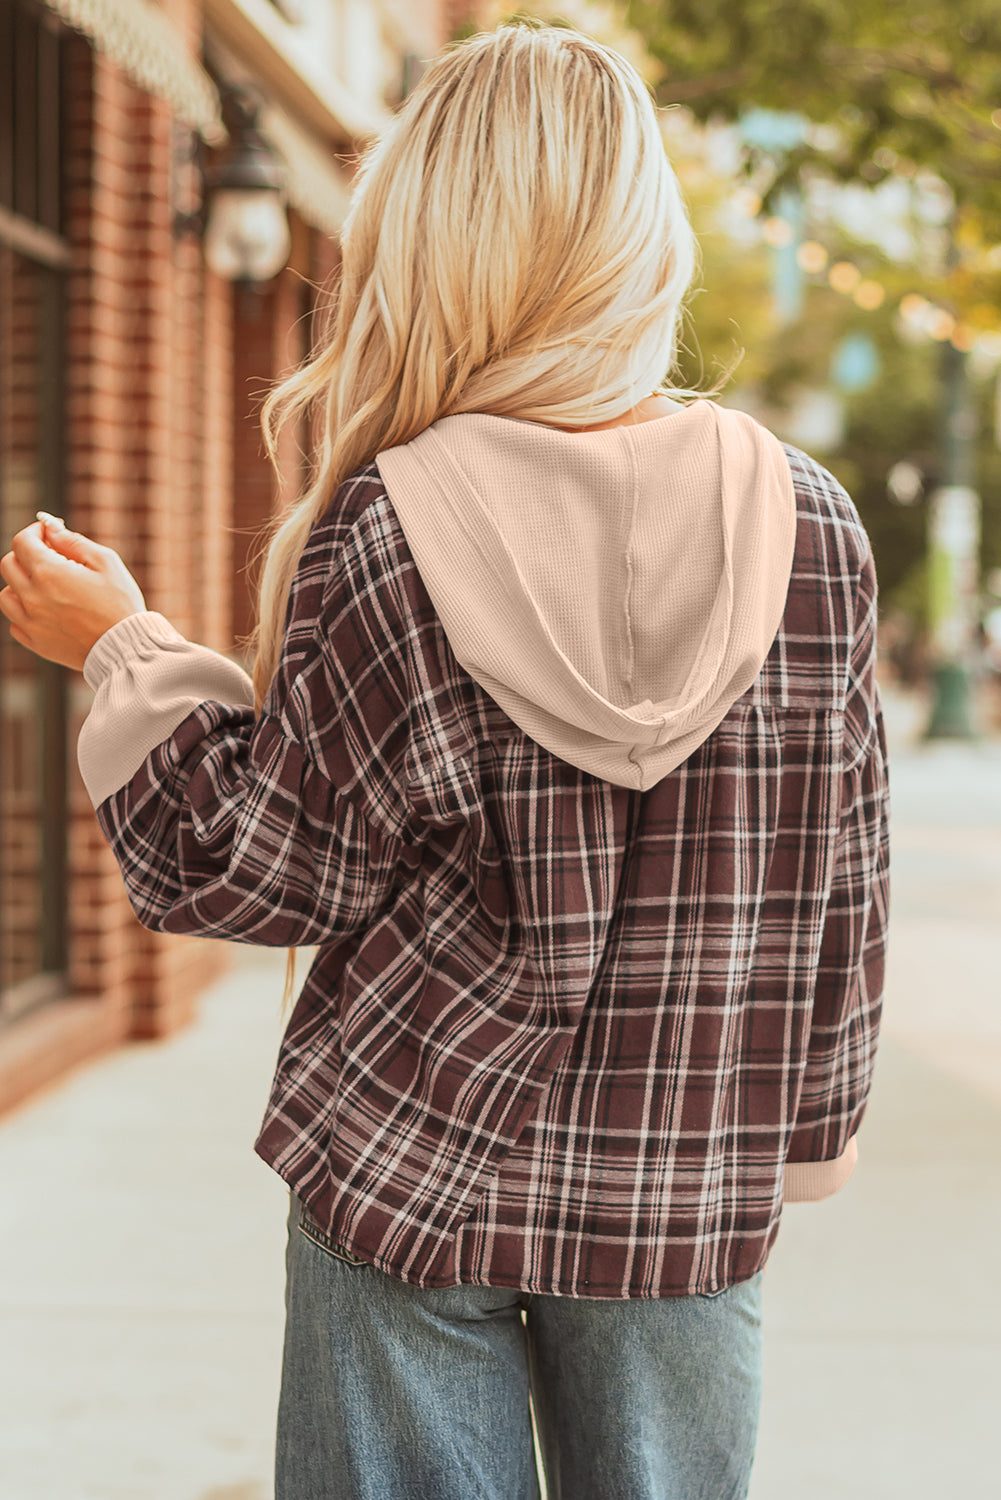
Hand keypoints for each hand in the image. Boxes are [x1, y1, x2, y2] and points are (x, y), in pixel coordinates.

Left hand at [0, 514, 146, 670]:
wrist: (127, 647)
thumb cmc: (121, 603)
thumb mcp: (106, 562)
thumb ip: (73, 541)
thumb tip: (51, 528)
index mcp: (49, 573)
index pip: (22, 542)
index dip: (35, 531)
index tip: (48, 533)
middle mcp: (32, 597)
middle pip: (9, 565)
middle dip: (26, 554)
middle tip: (49, 557)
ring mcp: (31, 622)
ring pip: (6, 595)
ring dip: (20, 585)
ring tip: (45, 587)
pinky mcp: (36, 643)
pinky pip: (15, 623)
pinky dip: (25, 613)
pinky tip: (46, 610)